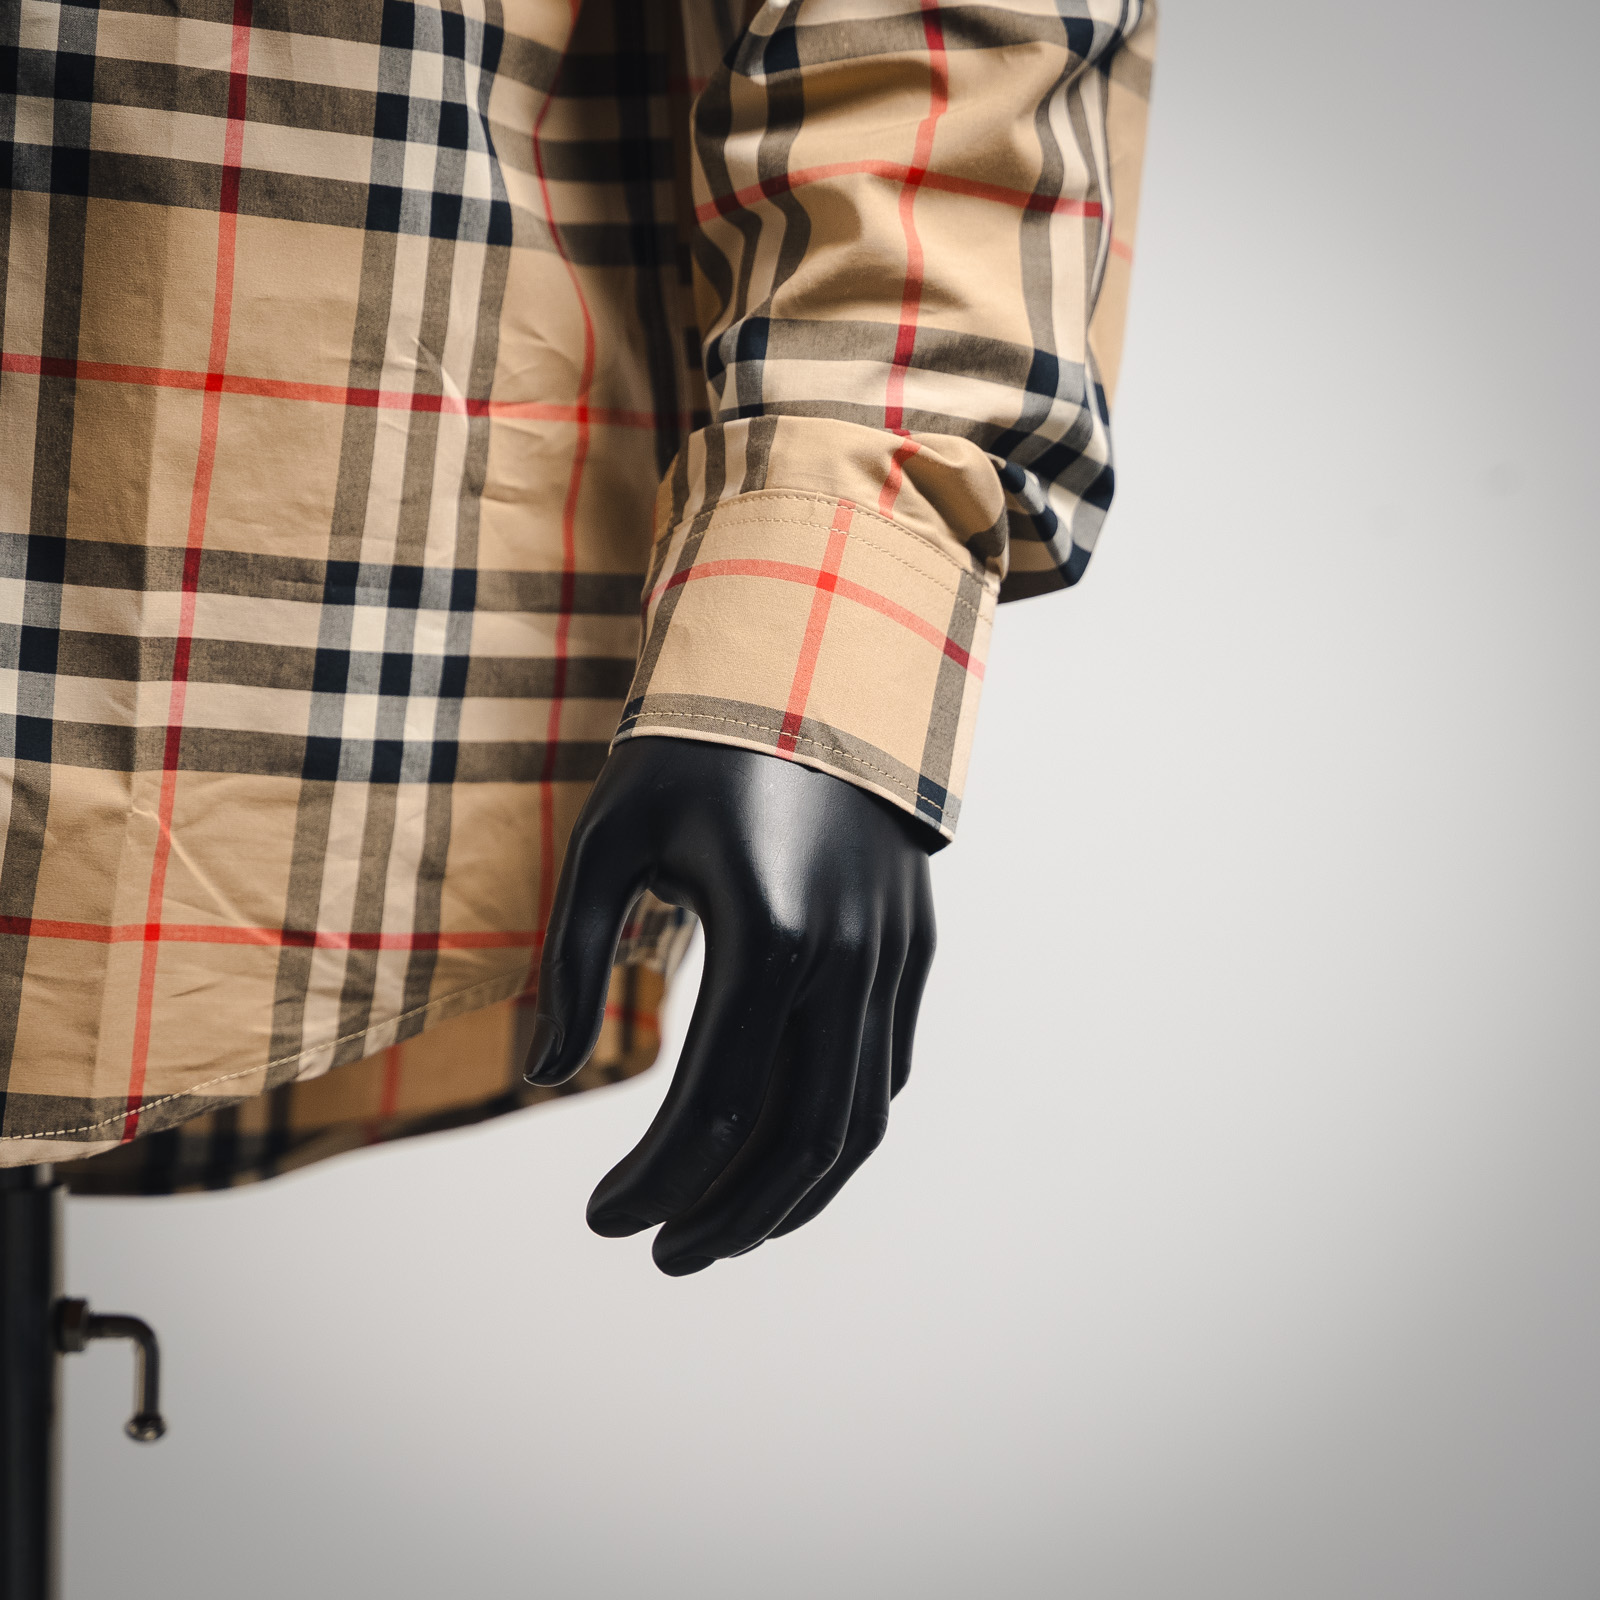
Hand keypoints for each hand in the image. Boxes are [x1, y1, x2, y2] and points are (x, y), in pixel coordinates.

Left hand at [524, 736, 936, 1274]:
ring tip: (724, 1232)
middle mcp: (847, 957)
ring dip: (792, 1197)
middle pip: (798, 1142)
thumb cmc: (693, 746)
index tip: (600, 1220)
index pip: (710, 1109)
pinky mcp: (915, 947)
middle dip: (726, 1219)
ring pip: (859, 1121)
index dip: (651, 1185)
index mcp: (766, 931)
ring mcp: (894, 955)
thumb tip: (538, 1078)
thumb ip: (575, 960)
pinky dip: (838, 1132)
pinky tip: (784, 1153)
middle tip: (662, 1256)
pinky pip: (887, 1069)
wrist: (814, 663)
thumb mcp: (609, 837)